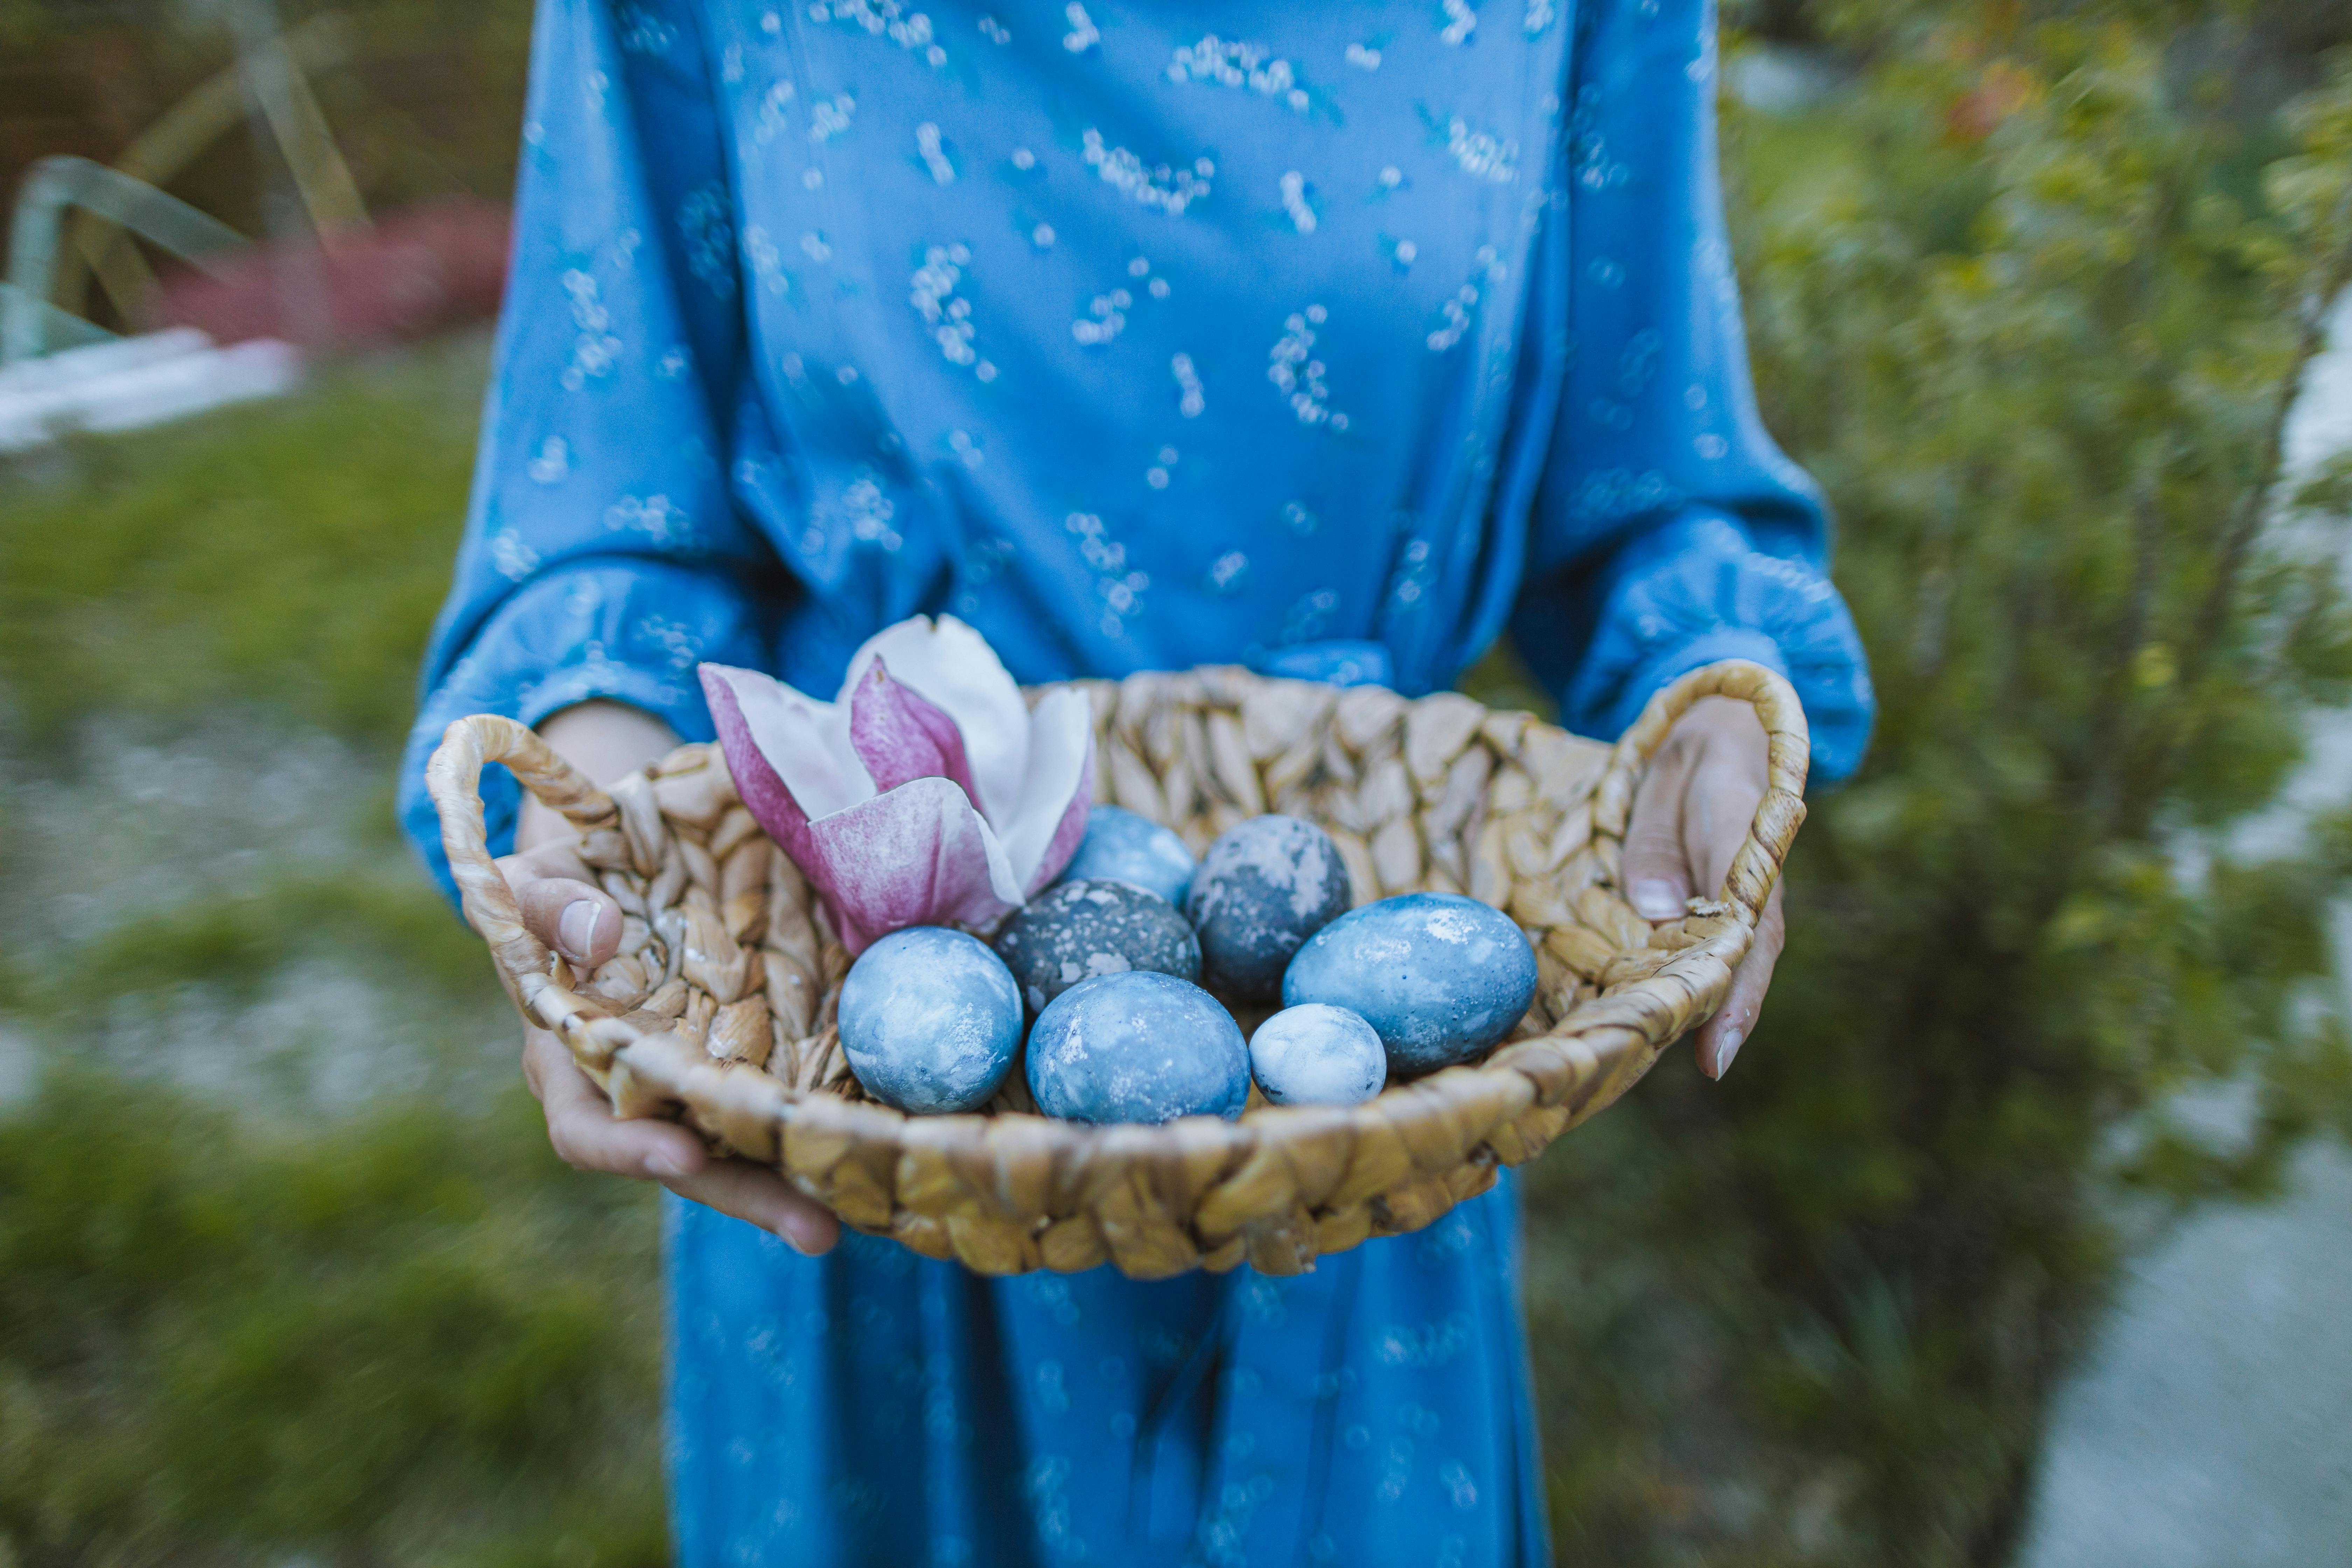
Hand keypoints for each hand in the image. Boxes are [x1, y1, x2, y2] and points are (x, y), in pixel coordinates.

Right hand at [502, 702, 839, 1254]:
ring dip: (795, 1182)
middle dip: (748, 1195)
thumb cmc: (562, 885)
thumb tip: (592, 935)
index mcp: (568, 1062)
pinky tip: (871, 1143)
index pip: (586, 1128)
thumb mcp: (539, 880)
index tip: (685, 1158)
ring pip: (741, 1149)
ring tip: (857, 1208)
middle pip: (687, 1163)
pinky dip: (816, 1126)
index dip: (630, 1151)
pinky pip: (776, 1104)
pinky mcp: (741, 1065)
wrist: (613, 879)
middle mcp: (632, 1093)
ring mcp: (691, 1086)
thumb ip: (551, 905)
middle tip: (818, 1230)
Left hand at [1621, 696, 1782, 1080]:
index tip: (1722, 1050)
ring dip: (1703, 1007)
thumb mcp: (1665, 781)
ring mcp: (1741, 903)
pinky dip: (1684, 983)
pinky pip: (1705, 950)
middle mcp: (1753, 888)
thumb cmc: (1694, 758)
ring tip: (1669, 1054)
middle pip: (1744, 963)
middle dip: (1724, 1016)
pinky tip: (1654, 1017)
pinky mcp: (1718, 909)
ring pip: (1727, 963)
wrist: (1724, 736)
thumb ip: (1658, 841)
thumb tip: (1656, 911)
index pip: (1750, 932)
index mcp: (1748, 851)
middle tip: (1707, 1067)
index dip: (1738, 994)